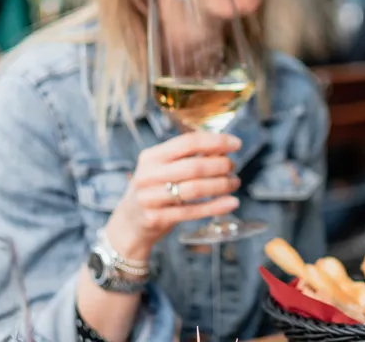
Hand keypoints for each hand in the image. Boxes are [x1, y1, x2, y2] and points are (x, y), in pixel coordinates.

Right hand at [104, 132, 242, 258]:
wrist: (128, 223)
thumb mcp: (162, 168)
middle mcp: (148, 175)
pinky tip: (232, 202)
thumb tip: (222, 150)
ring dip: (221, 185)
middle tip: (233, 167)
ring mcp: (150, 197)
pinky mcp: (156, 218)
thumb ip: (187, 158)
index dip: (215, 141)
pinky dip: (216, 206)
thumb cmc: (153, 190)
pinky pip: (192, 211)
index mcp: (151, 156)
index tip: (236, 144)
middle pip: (193, 166)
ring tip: (234, 183)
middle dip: (220, 165)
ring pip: (195, 189)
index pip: (188, 142)